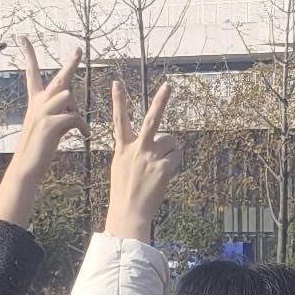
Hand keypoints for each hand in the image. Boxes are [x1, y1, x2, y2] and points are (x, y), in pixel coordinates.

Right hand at [0, 44, 82, 224]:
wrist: (27, 166)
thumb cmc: (39, 148)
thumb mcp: (48, 125)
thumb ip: (60, 112)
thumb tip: (73, 107)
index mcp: (35, 101)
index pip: (31, 73)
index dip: (29, 55)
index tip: (23, 39)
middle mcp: (38, 103)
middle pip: (59, 79)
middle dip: (71, 64)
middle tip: (79, 49)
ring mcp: (43, 112)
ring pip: (69, 98)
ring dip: (77, 113)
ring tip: (77, 129)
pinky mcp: (50, 123)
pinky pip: (75, 117)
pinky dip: (83, 127)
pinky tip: (85, 136)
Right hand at [101, 75, 185, 238]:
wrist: (129, 212)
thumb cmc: (125, 191)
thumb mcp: (121, 167)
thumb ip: (134, 152)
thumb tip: (156, 144)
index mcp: (123, 148)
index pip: (119, 120)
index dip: (118, 101)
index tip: (117, 83)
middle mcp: (136, 149)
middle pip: (152, 119)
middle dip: (161, 100)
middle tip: (168, 85)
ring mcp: (150, 157)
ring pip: (171, 141)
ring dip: (171, 149)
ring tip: (160, 166)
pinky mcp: (163, 168)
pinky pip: (177, 156)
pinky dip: (175, 162)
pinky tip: (166, 173)